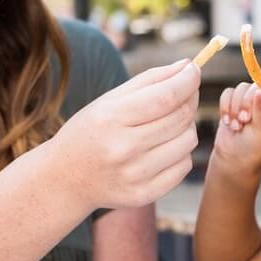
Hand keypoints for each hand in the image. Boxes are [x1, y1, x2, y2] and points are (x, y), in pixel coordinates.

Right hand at [52, 59, 200, 209]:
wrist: (65, 180)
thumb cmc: (91, 131)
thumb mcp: (109, 100)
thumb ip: (150, 80)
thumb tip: (189, 66)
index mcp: (110, 119)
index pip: (165, 96)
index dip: (188, 81)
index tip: (195, 71)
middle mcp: (123, 149)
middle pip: (180, 117)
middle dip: (189, 100)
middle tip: (184, 93)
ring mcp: (134, 175)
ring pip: (188, 141)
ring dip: (186, 126)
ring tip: (167, 124)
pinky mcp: (143, 194)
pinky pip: (184, 166)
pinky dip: (180, 152)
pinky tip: (162, 147)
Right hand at [211, 75, 260, 173]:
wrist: (234, 160)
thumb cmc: (254, 150)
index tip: (259, 92)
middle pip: (258, 84)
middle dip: (247, 102)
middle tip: (245, 119)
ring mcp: (251, 100)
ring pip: (241, 88)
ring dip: (235, 107)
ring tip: (238, 125)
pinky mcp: (235, 102)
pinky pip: (228, 93)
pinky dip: (225, 106)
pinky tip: (228, 122)